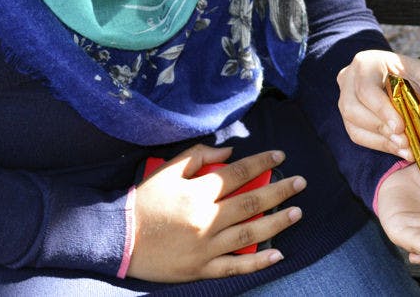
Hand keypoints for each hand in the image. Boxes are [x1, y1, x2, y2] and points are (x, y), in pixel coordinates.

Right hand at [126, 145, 305, 281]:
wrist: (118, 238)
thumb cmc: (143, 201)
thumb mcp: (167, 170)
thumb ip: (198, 156)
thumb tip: (230, 151)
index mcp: (198, 192)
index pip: (239, 173)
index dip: (262, 164)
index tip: (281, 157)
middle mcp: (207, 218)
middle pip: (251, 202)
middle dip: (279, 191)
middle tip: (300, 183)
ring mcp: (206, 246)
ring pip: (250, 233)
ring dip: (277, 223)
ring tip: (297, 212)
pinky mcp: (201, 268)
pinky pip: (234, 266)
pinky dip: (257, 262)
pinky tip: (277, 255)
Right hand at [337, 50, 419, 158]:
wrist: (412, 83)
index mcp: (367, 62)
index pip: (366, 88)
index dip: (381, 110)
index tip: (401, 127)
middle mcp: (349, 79)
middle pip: (353, 108)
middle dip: (380, 128)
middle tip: (405, 142)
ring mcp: (345, 98)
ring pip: (353, 125)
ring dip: (380, 140)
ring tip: (406, 148)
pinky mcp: (350, 117)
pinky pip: (358, 135)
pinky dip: (379, 145)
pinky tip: (399, 149)